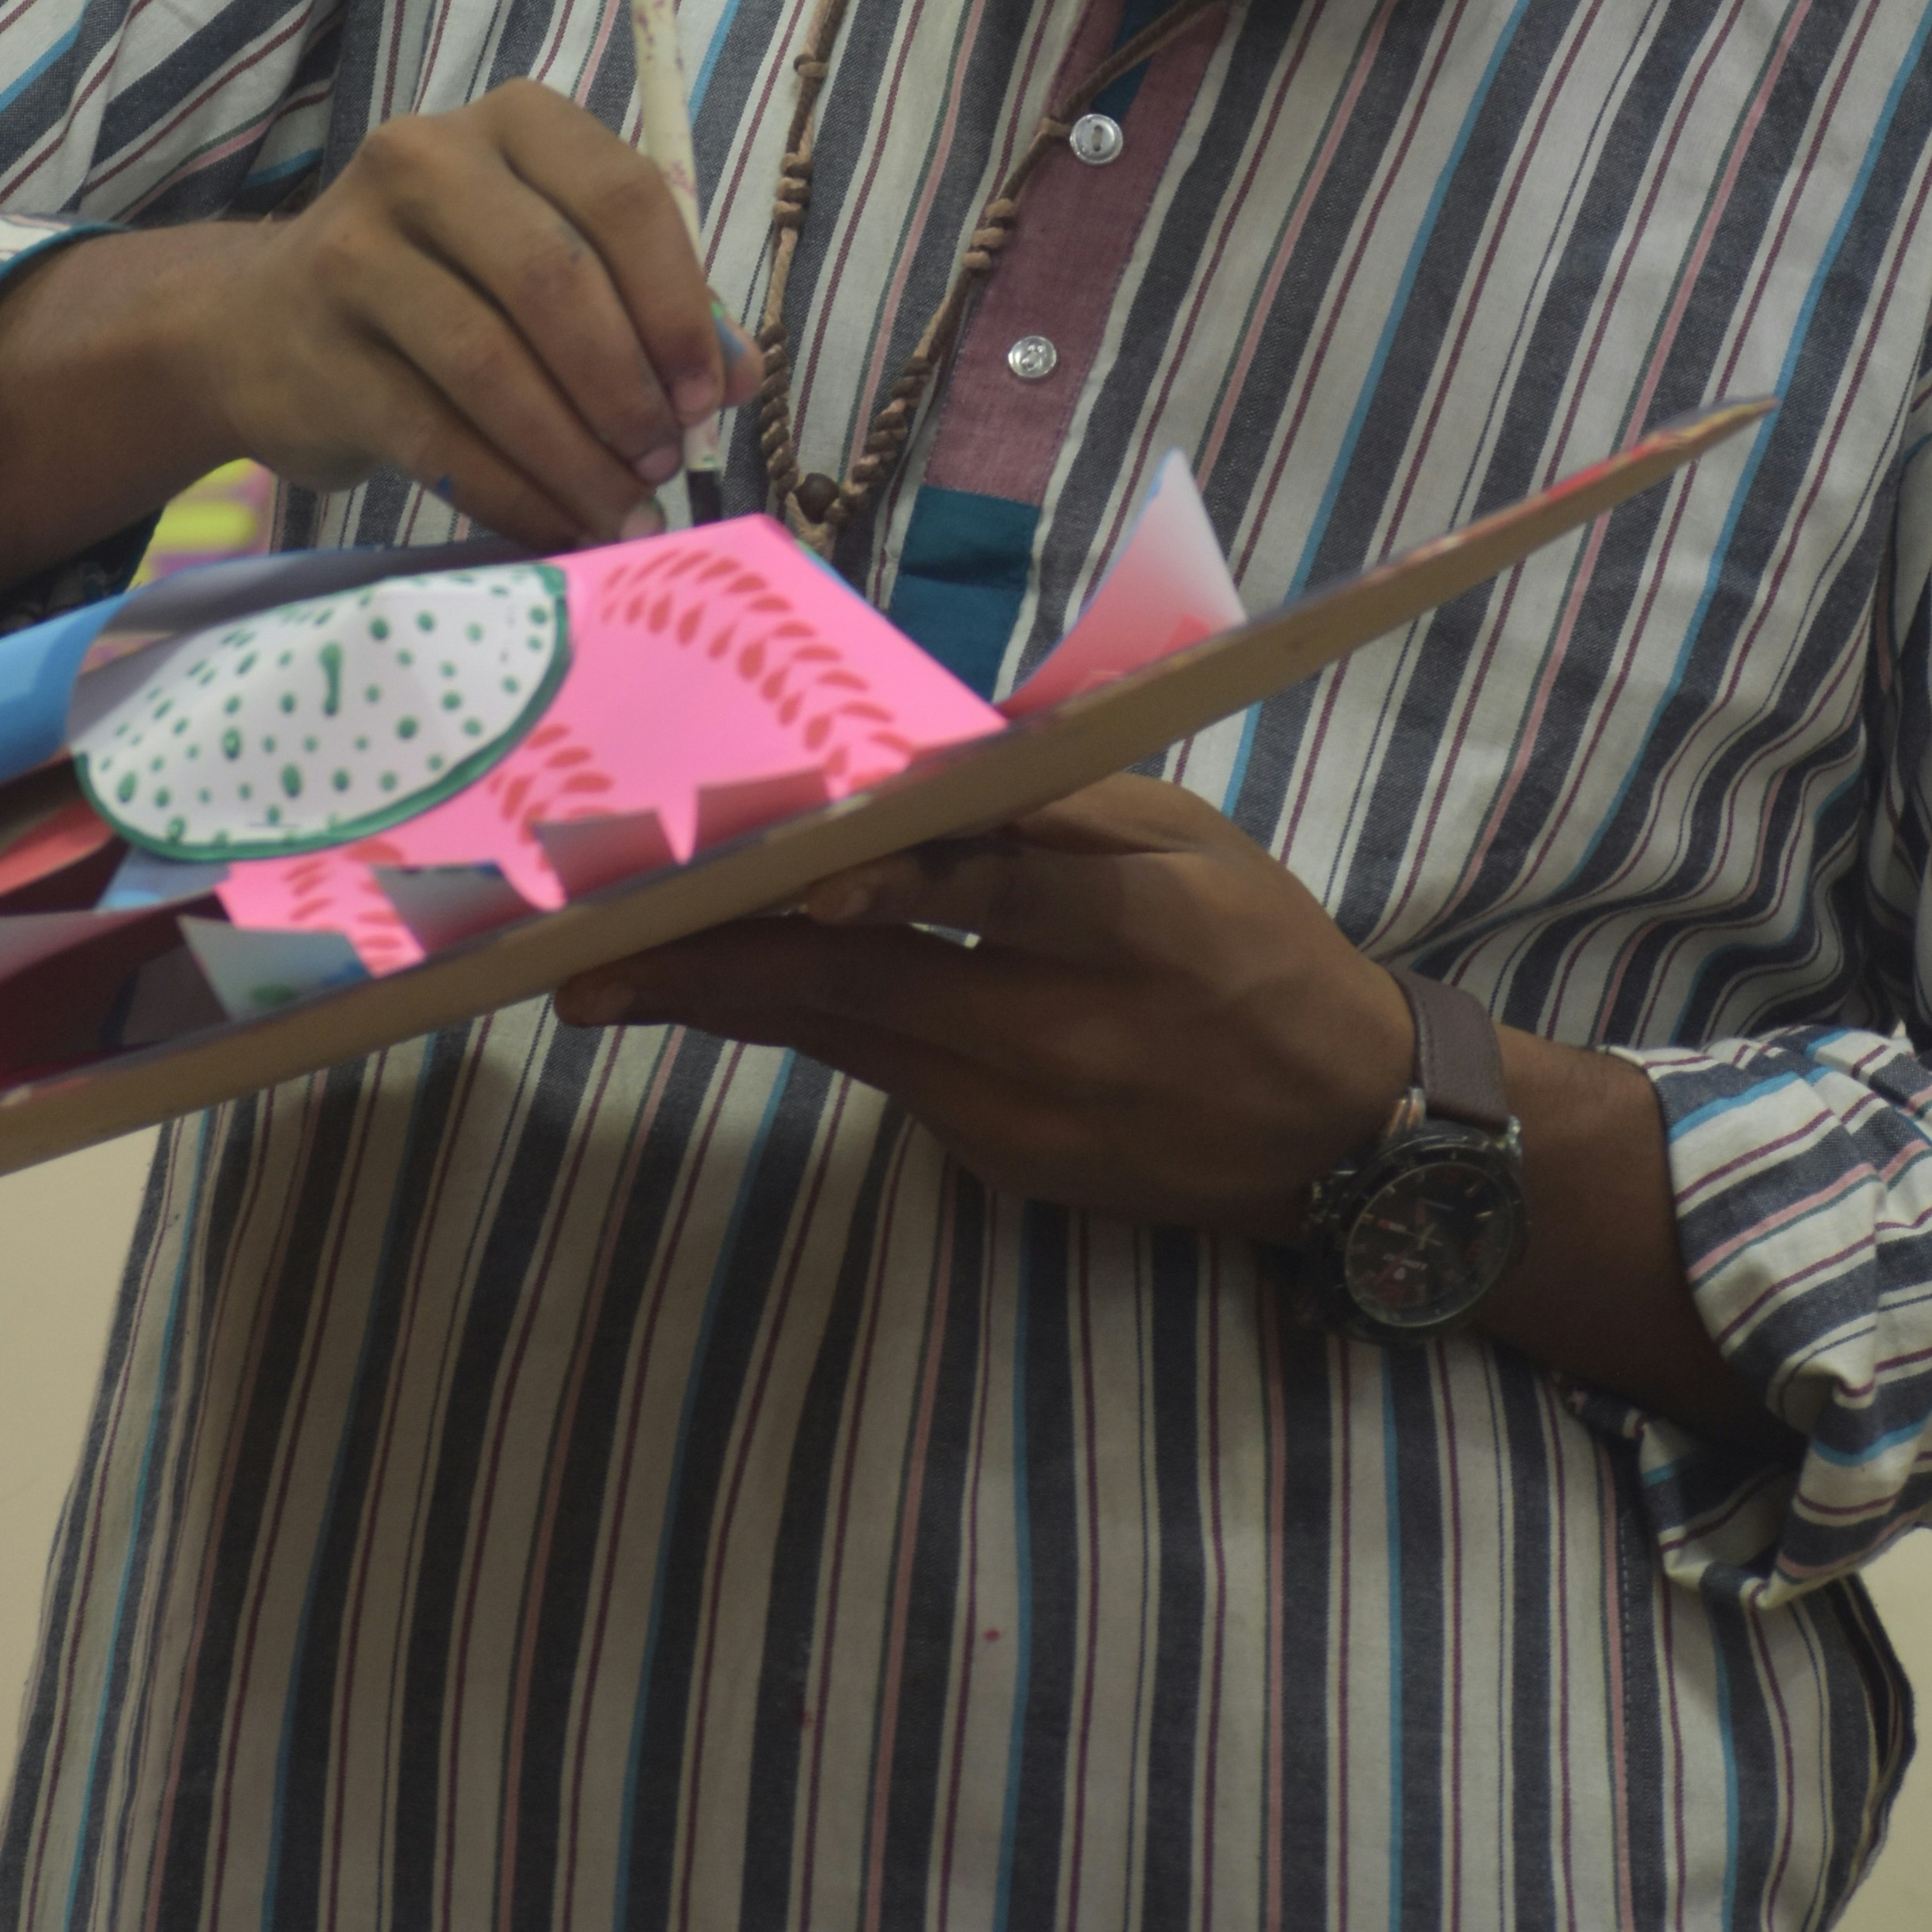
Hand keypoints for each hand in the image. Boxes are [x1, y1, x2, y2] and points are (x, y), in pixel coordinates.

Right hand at [199, 83, 745, 544]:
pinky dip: (512, 493)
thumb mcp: (545, 259)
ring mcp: (357, 253)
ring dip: (575, 455)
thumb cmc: (442, 286)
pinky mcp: (321, 352)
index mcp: (513, 124)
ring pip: (493, 365)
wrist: (259, 327)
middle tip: (664, 460)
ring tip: (623, 509)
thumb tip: (740, 377)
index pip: (622, 195)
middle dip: (627, 387)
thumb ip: (645, 302)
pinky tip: (556, 524)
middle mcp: (425, 162)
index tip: (712, 395)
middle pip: (555, 279)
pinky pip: (435, 436)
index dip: (679, 304)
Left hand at [554, 774, 1414, 1236]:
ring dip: (727, 1006)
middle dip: (720, 966)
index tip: (770, 878)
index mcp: (1137, 923)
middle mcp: (1070, 1032)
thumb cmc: (1260, 945)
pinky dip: (809, 1030)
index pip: (988, 896)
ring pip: (850, 1041)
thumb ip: (1057, 801)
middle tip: (590, 956)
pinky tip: (725, 997)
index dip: (879, 886)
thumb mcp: (1190, 838)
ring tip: (610, 978)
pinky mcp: (1003, 1167)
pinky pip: (886, 1081)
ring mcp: (1026, 1118)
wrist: (1342, 1134)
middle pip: (869, 988)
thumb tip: (923, 763)